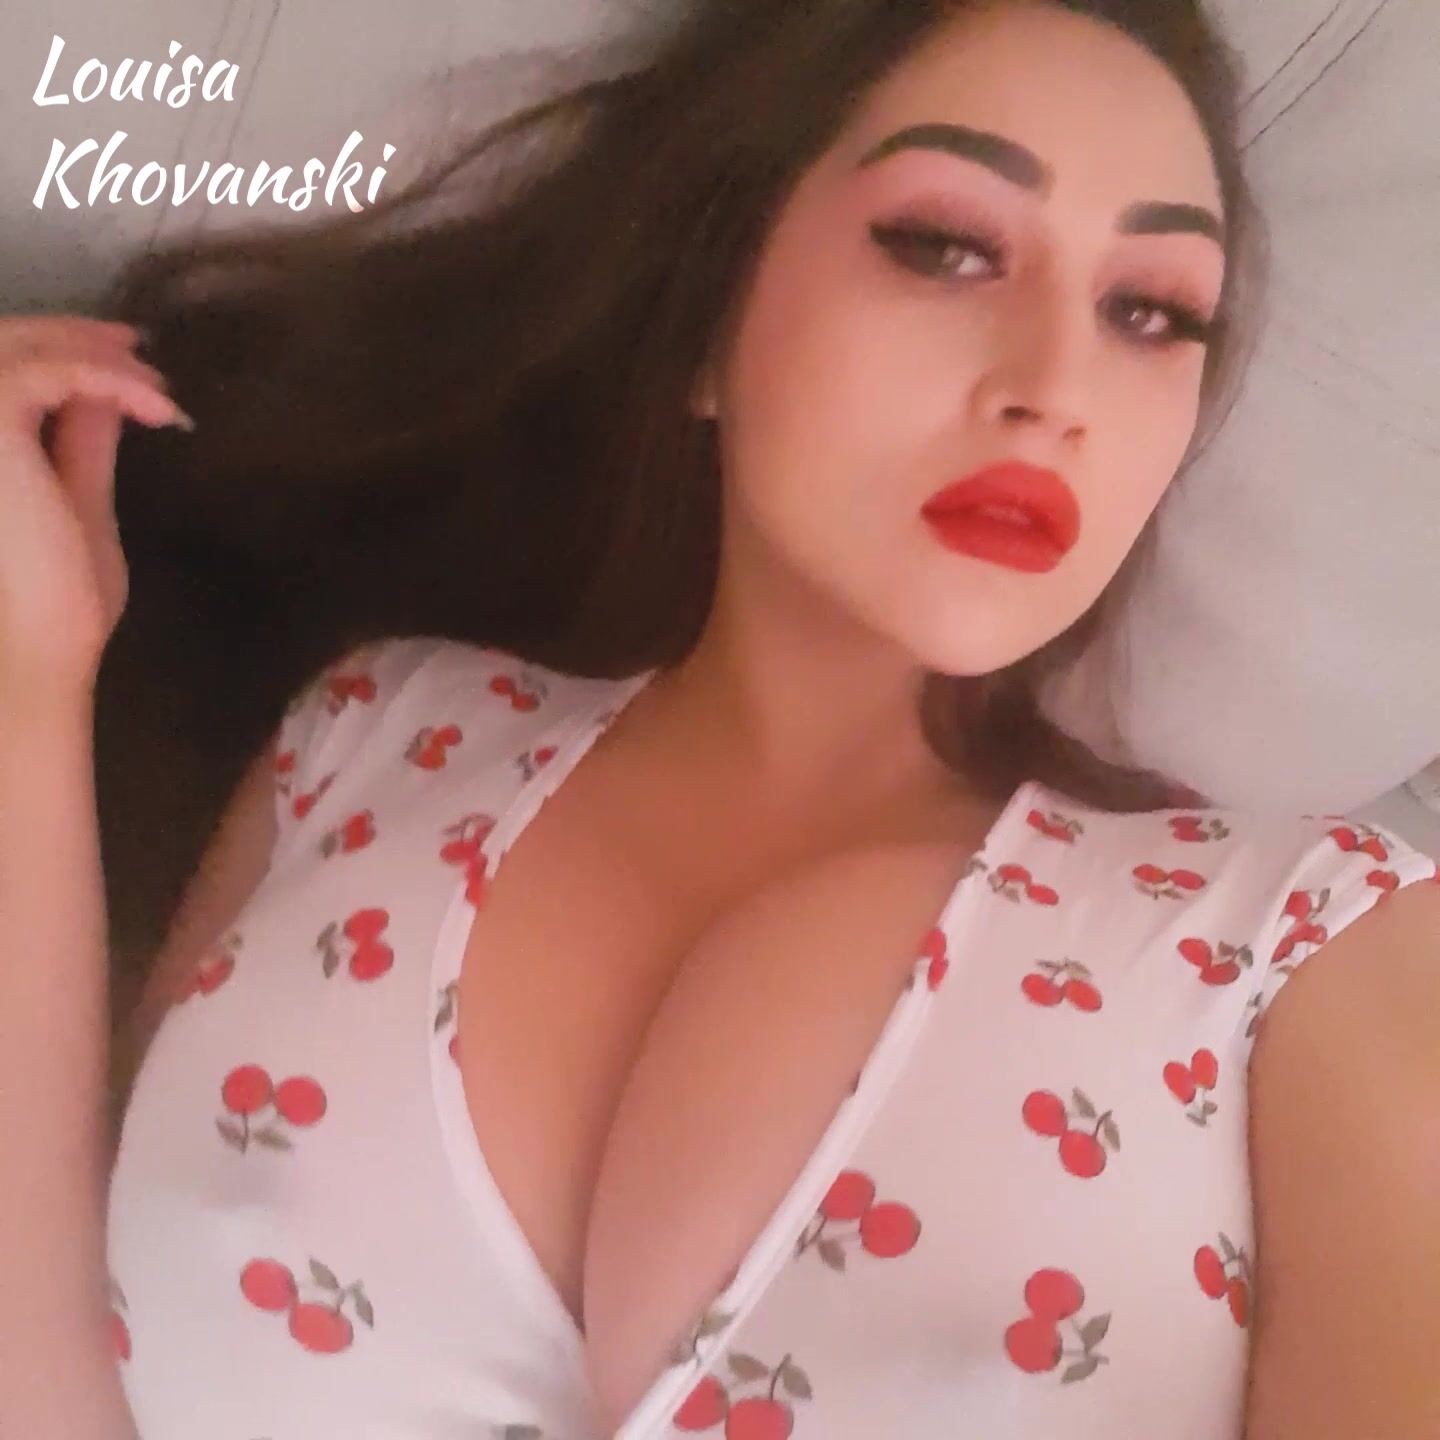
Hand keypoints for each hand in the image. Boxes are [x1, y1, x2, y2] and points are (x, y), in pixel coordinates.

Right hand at [0, 314, 191, 701]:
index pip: (1, 366)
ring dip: (95, 353)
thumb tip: (96, 396)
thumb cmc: (57, 600)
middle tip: (144, 352)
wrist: (41, 648)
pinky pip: (51, 371)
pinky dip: (109, 378)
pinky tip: (159, 409)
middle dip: (76, 336)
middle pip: (3, 342)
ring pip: (21, 345)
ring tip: (159, 387)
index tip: (124, 356)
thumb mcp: (76, 502)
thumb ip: (79, 443)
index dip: (56, 346)